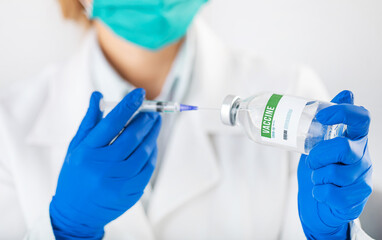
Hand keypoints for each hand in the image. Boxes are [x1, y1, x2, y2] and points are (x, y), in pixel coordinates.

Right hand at [49, 89, 160, 238]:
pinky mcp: (130, 192)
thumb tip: (98, 95)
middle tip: (152, 112)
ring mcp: (118, 181)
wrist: (76, 213)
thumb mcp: (75, 147)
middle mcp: (103, 166)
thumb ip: (89, 122)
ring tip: (155, 124)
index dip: (128, 105)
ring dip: (152, 135)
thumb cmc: (74, 175)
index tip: (140, 93)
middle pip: (132, 136)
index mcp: (87, 151)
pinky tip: (152, 144)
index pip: (112, 122)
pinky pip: (148, 168)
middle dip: (145, 120)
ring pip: (143, 152)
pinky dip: (152, 153)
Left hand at [297, 90, 371, 238]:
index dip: (343, 113)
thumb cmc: (323, 168)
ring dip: (317, 177)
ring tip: (318, 178)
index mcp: (355, 139)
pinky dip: (320, 193)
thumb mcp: (323, 142)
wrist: (323, 202)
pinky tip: (321, 192)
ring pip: (334, 174)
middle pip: (342, 148)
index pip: (361, 119)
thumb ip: (332, 121)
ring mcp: (362, 178)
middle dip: (318, 155)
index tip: (322, 117)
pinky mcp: (356, 199)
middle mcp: (362, 157)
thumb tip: (347, 92)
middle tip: (312, 161)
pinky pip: (332, 194)